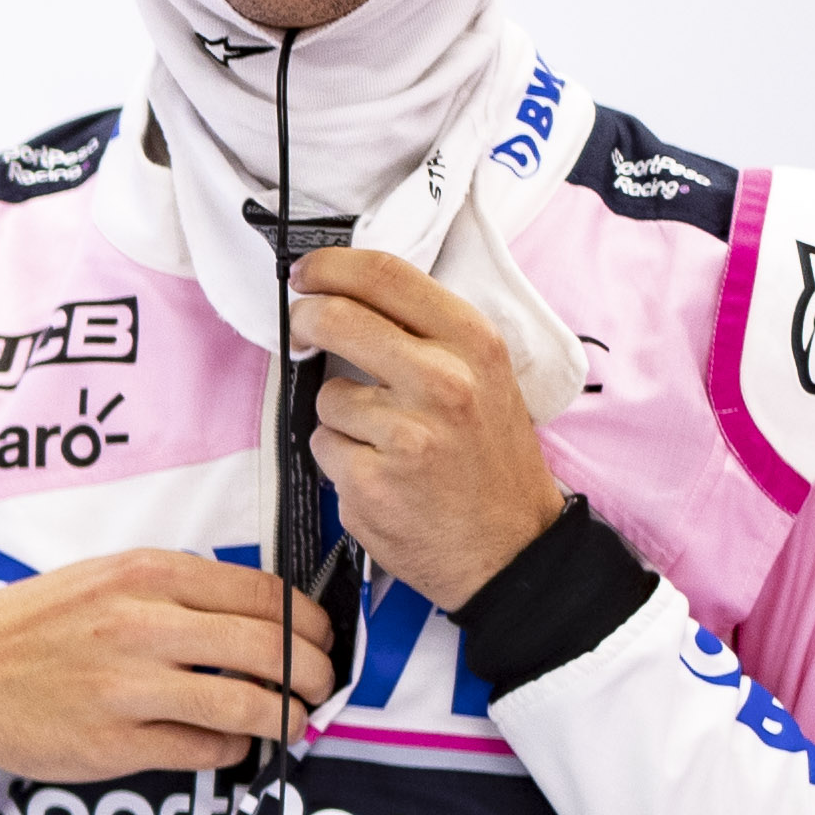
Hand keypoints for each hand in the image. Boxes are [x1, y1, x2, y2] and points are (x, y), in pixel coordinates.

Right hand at [0, 550, 341, 781]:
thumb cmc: (37, 627)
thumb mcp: (106, 579)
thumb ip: (179, 593)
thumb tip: (264, 623)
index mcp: (146, 574)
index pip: (264, 593)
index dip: (310, 622)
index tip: (321, 641)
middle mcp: (141, 624)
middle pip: (270, 649)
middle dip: (315, 675)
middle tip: (321, 688)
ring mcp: (128, 687)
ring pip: (247, 706)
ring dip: (286, 719)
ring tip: (292, 724)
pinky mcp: (115, 743)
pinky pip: (205, 752)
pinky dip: (231, 751)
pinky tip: (225, 745)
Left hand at [284, 248, 564, 608]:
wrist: (512, 549)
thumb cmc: (491, 461)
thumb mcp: (485, 377)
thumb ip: (427, 336)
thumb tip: (349, 296)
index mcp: (473, 344)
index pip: (384, 275)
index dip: (331, 266)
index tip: (308, 272)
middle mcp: (442, 381)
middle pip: (336, 319)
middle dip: (305, 321)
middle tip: (302, 330)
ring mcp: (404, 433)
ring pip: (327, 396)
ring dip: (341, 416)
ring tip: (388, 443)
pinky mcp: (370, 481)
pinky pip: (325, 447)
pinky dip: (342, 461)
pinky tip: (382, 476)